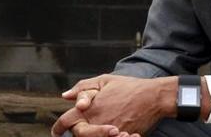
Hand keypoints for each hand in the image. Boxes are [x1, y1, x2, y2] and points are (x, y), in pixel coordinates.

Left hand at [53, 74, 176, 135]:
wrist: (154, 96)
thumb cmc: (130, 87)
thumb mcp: (106, 80)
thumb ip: (83, 87)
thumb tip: (65, 96)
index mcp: (89, 108)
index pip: (66, 121)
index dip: (58, 127)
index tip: (56, 131)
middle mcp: (96, 121)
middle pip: (78, 134)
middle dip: (76, 132)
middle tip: (79, 130)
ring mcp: (108, 131)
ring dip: (95, 134)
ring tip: (106, 127)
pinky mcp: (121, 135)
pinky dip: (110, 135)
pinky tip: (116, 132)